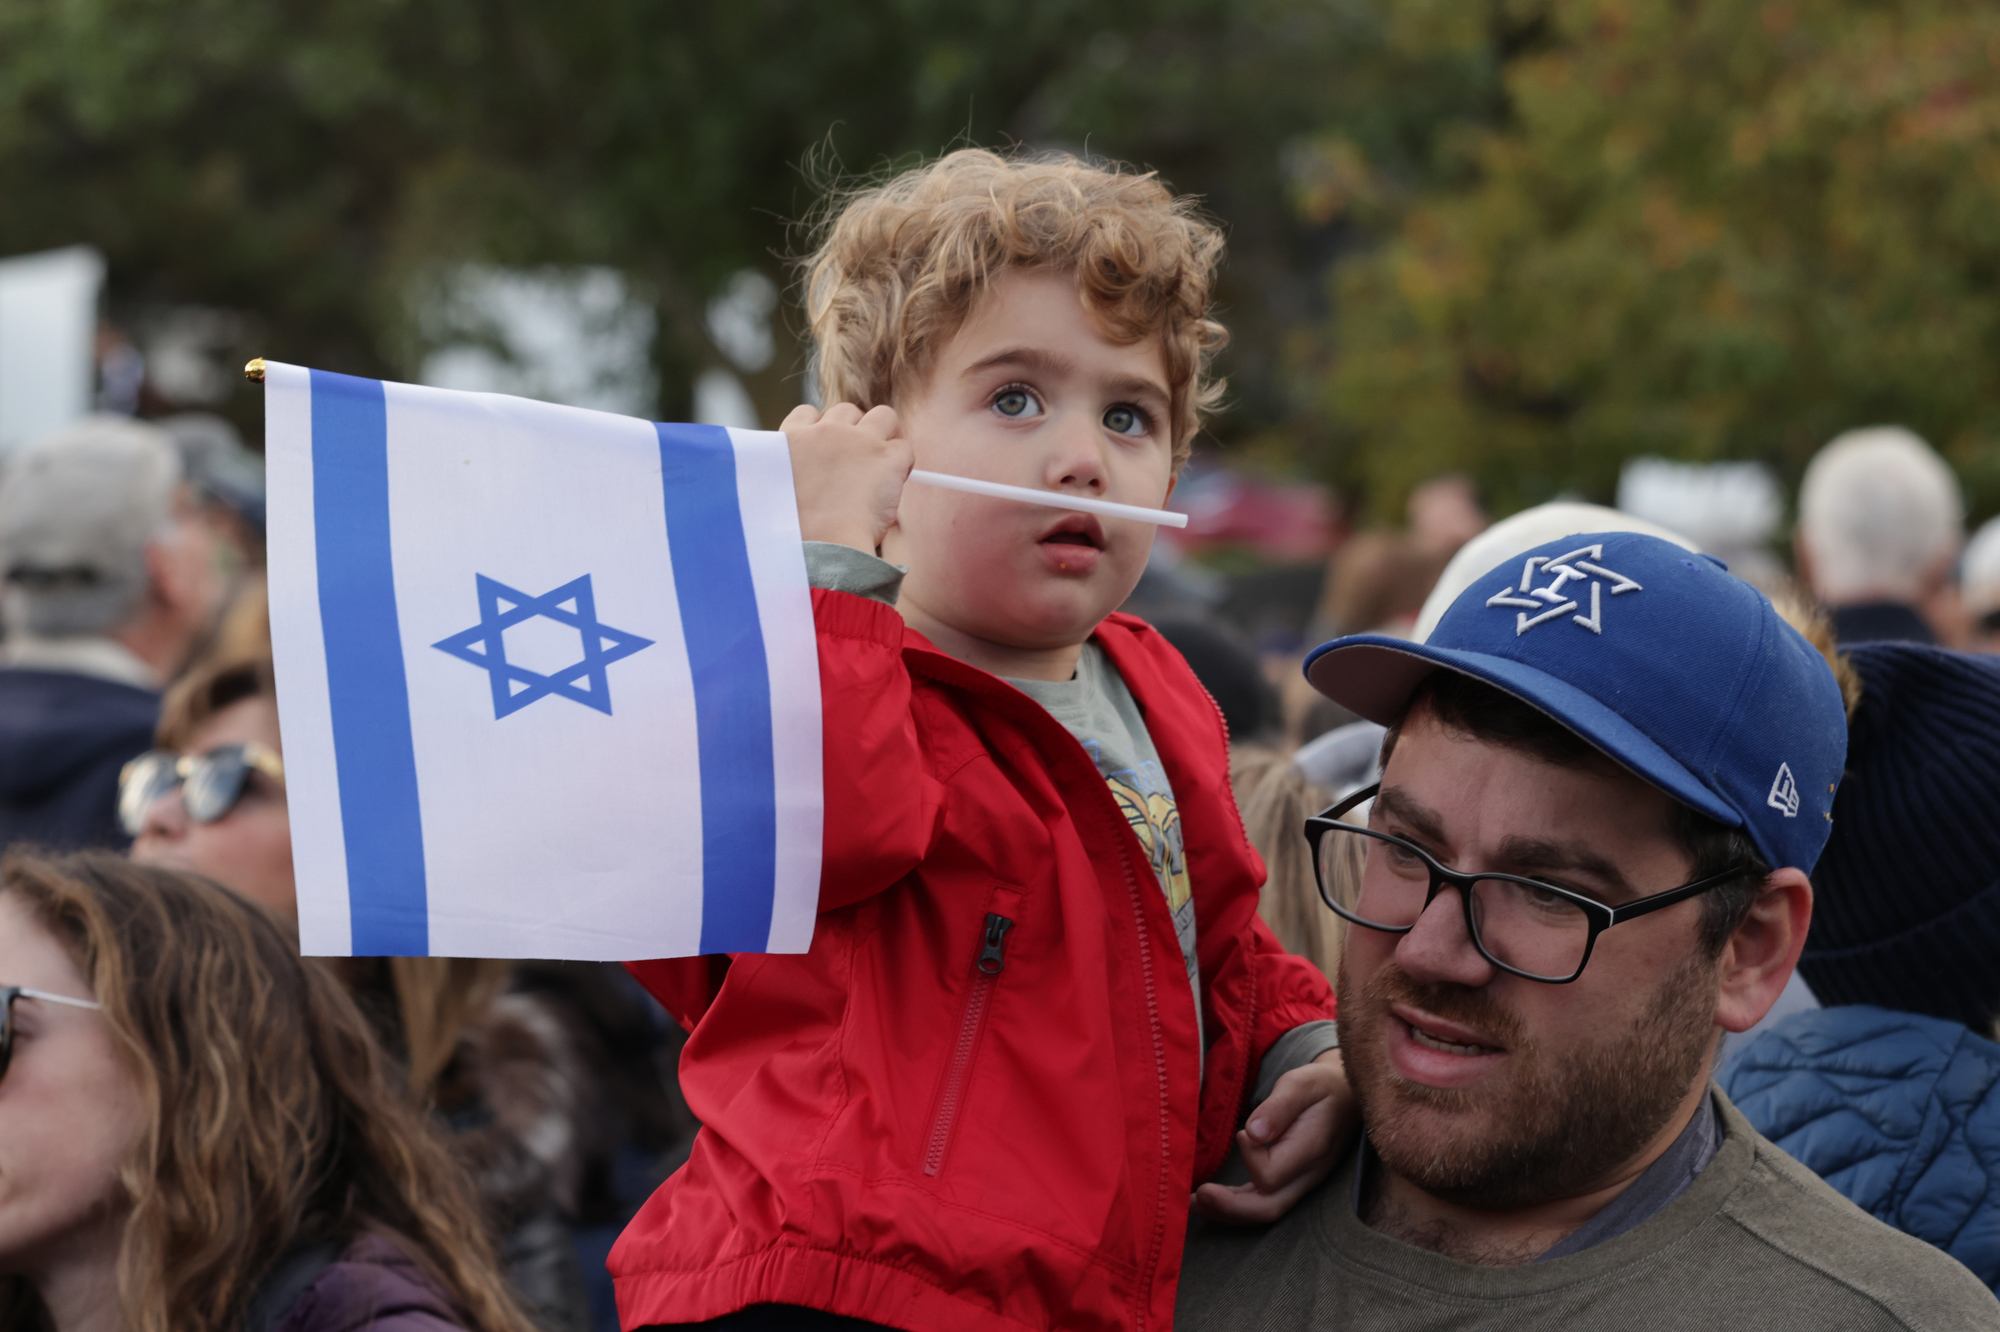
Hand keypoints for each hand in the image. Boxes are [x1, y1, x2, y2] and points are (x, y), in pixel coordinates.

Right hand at [782, 402, 908, 552]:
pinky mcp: (886, 456)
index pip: (808, 414)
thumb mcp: (781, 493)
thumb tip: (823, 475)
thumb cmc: (799, 533)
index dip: (822, 429)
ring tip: (883, 466)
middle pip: (848, 411)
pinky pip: (905, 447)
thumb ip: (799, 472)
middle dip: (856, 431)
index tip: (830, 450)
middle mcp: (824, 432)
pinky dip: (903, 464)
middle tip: (860, 463)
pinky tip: (894, 484)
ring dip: (886, 436)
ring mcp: (857, 440)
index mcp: (791, 440)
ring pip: (884, 416)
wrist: (821, 545)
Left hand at [1191, 1048, 1356, 1224]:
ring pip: (1264, 1211)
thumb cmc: (1319, 1087)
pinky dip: (1234, 1206)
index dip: (1251, 1159)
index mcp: (1311, 1150)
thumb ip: (1278, 1107)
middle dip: (1230, 1208)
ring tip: (1193, 1203)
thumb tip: (1253, 1133)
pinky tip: (1210, 1201)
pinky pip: (1263, 1203)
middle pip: (1268, 1208)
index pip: (1273, 1175)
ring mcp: (1300, 1183)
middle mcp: (1307, 1175)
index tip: (1240, 1132)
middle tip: (1197, 1195)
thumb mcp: (1301, 1085)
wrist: (1344, 1097)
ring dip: (1227, 1212)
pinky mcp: (1289, 1182)